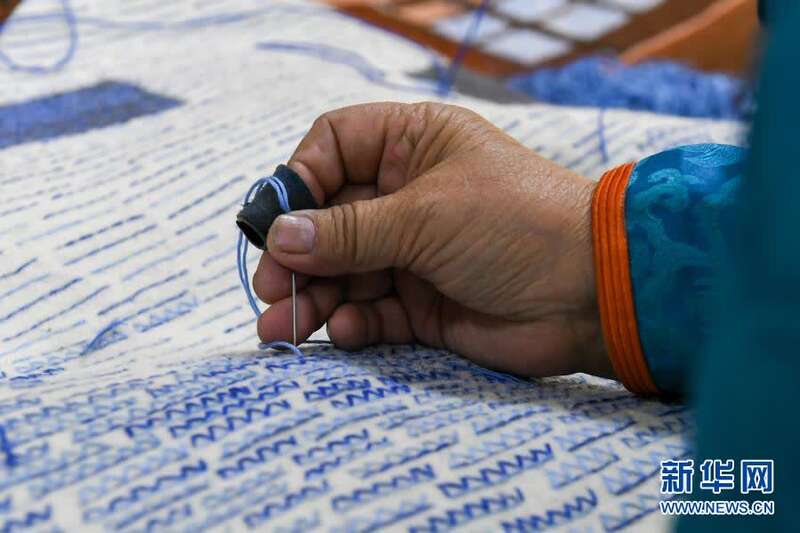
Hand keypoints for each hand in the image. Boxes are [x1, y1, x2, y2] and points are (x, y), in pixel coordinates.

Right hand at [253, 102, 612, 377]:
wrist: (591, 294)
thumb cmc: (516, 225)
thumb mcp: (425, 215)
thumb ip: (348, 231)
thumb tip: (278, 237)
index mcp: (411, 145)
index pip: (332, 149)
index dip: (297, 182)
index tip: (274, 222)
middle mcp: (407, 194)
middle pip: (328, 220)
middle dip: (297, 256)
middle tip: (270, 290)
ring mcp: (414, 252)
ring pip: (344, 273)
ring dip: (313, 298)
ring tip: (283, 328)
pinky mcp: (423, 303)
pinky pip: (371, 311)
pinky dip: (352, 323)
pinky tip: (343, 332)